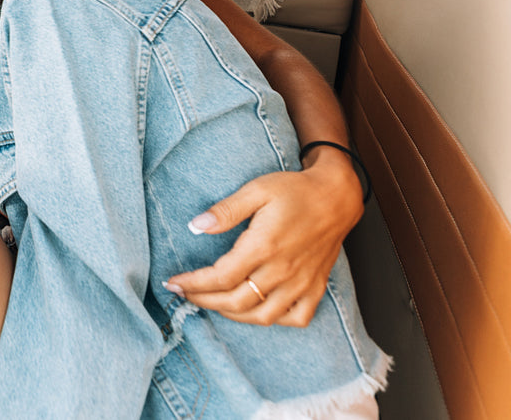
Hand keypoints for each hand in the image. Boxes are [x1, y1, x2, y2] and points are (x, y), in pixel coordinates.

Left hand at [164, 154, 362, 326]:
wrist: (337, 196)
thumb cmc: (295, 190)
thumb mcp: (256, 190)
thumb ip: (225, 211)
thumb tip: (195, 227)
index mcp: (264, 246)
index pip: (221, 277)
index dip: (194, 284)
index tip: (173, 282)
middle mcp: (283, 270)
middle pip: (236, 301)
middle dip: (204, 301)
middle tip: (185, 294)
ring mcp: (302, 282)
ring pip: (263, 315)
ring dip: (232, 314)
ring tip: (213, 303)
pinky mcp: (316, 286)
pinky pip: (296, 318)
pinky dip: (274, 320)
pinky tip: (256, 310)